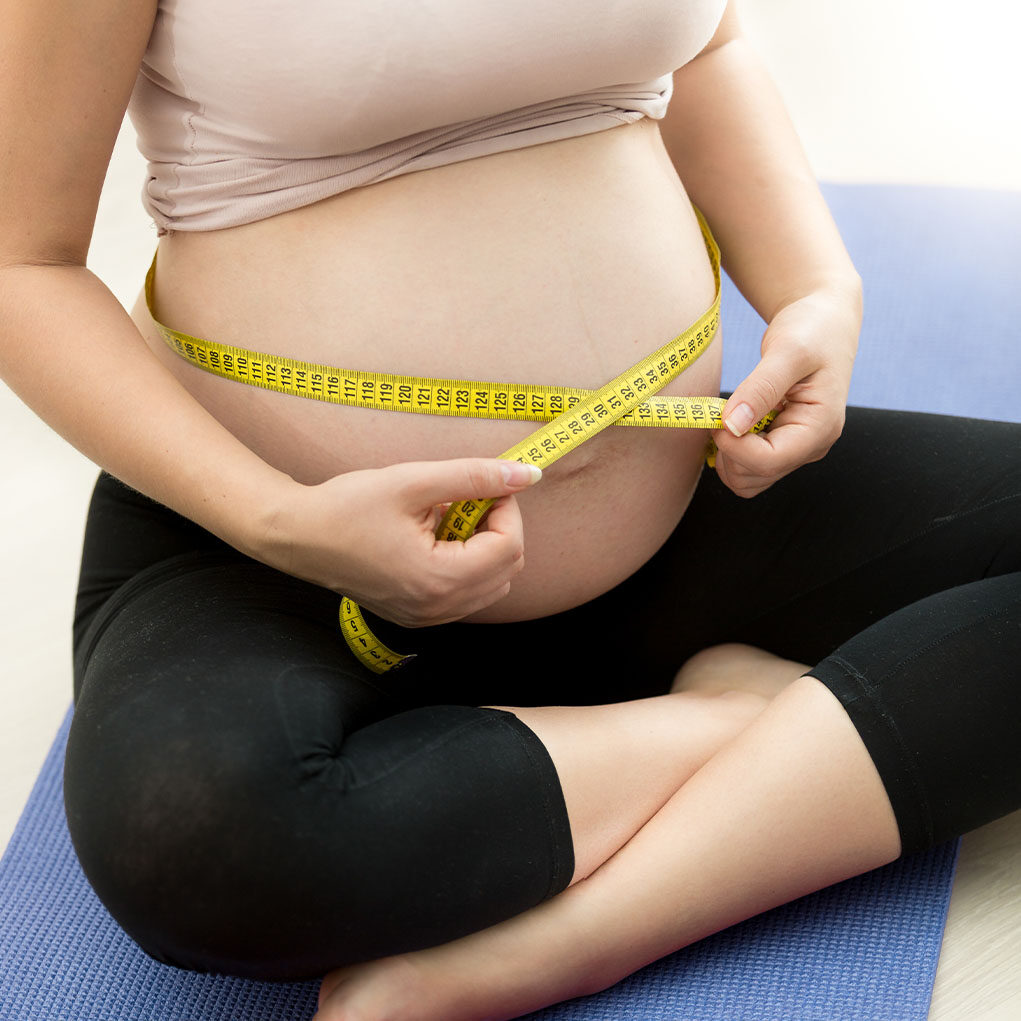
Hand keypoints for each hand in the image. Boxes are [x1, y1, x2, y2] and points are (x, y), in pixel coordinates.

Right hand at [252, 458, 540, 626]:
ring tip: (446, 518)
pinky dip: (466, 563)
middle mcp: (439, 609)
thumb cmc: (348, 507)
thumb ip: (475, 477)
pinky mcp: (418, 615)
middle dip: (498, 527)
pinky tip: (435, 538)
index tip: (483, 485)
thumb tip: (527, 474)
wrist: (297, 536)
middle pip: (508, 568)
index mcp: (441, 580)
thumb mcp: (414, 482)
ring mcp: (429, 617)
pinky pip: (467, 593)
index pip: (510, 546)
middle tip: (465, 499)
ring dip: (484, 547)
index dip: (507, 508)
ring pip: (492, 583)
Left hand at [712, 281, 861, 497]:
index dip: (734, 446)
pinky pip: (746, 467)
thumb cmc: (812, 330)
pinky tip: (732, 421)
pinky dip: (730, 451)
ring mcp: (796, 449)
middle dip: (728, 450)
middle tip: (722, 411)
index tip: (716, 417)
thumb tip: (732, 424)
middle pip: (754, 477)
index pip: (769, 461)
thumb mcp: (788, 350)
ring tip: (730, 414)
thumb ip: (760, 388)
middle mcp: (810, 447)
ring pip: (747, 480)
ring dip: (726, 454)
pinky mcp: (781, 446)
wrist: (823, 324)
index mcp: (820, 428)